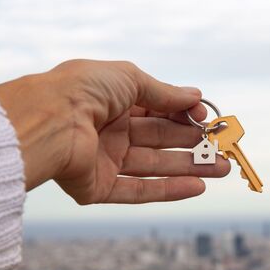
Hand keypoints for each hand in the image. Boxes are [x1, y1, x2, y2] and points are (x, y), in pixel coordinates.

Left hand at [0, 60, 229, 203]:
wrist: (46, 120)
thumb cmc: (83, 89)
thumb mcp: (130, 79)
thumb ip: (164, 93)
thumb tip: (196, 97)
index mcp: (112, 102)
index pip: (156, 110)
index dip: (182, 114)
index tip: (207, 119)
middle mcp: (108, 131)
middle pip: (159, 141)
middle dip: (193, 145)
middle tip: (223, 151)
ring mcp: (102, 161)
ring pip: (154, 167)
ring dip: (189, 168)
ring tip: (222, 169)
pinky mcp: (96, 188)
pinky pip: (137, 191)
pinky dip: (168, 190)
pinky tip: (197, 187)